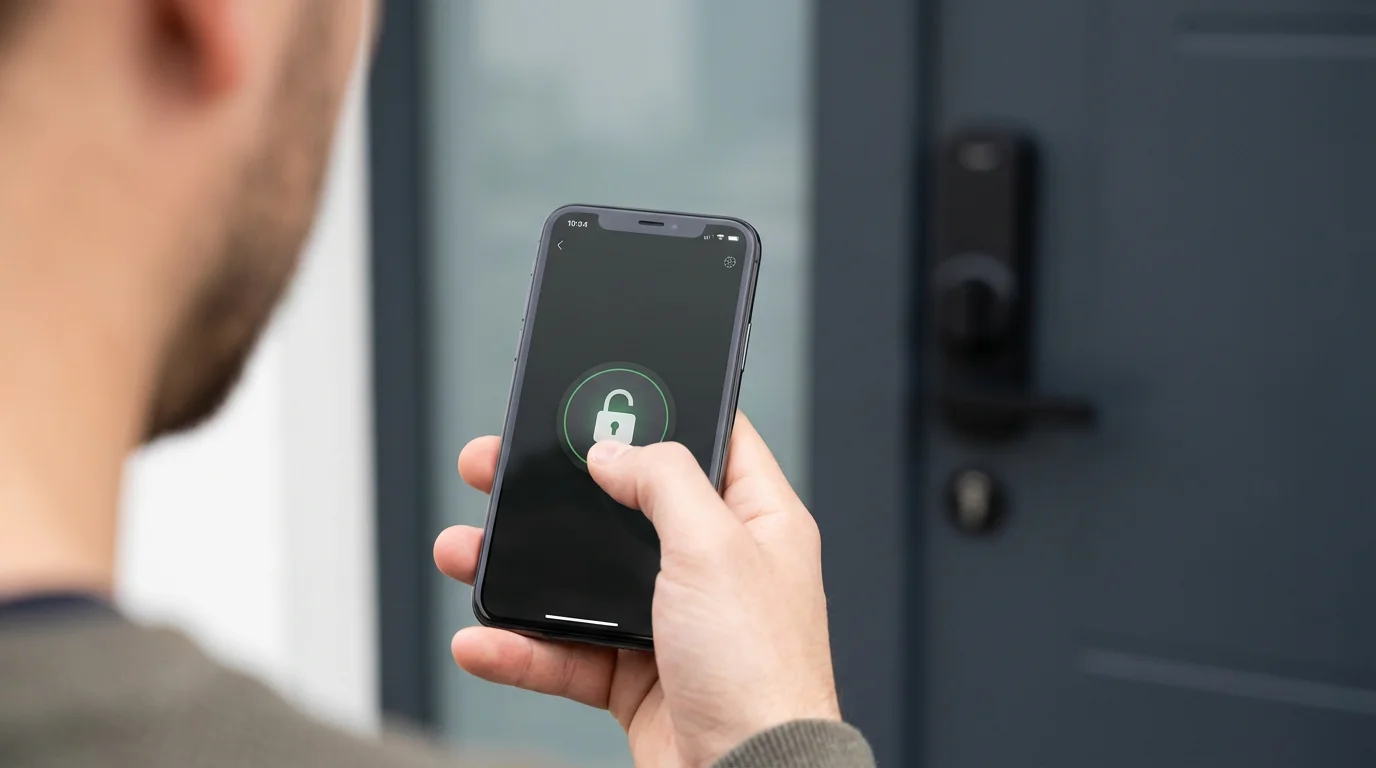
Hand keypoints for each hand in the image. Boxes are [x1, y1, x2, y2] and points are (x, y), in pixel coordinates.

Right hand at [434, 413, 840, 767]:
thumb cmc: (762, 672)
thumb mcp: (714, 548)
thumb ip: (664, 481)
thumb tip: (615, 450)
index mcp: (756, 520)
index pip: (709, 440)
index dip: (657, 412)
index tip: (599, 395)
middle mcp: (715, 567)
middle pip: (623, 506)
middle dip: (554, 489)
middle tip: (496, 466)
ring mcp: (673, 624)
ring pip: (582, 580)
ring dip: (518, 568)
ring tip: (462, 550)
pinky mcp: (638, 679)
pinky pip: (567, 653)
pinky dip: (521, 648)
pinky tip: (481, 639)